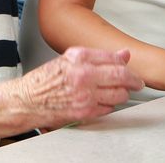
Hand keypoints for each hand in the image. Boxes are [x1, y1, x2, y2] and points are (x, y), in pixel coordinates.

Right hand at [16, 47, 143, 127]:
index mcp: (79, 57)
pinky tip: (103, 102)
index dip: (126, 64)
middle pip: (121, 76)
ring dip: (122, 94)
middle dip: (134, 80)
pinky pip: (108, 108)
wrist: (27, 100)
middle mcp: (83, 74)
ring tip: (119, 92)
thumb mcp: (69, 59)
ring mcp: (85, 94)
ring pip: (118, 94)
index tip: (130, 69)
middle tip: (137, 83)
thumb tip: (123, 54)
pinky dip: (109, 106)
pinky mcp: (84, 111)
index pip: (113, 58)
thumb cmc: (45, 80)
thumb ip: (98, 56)